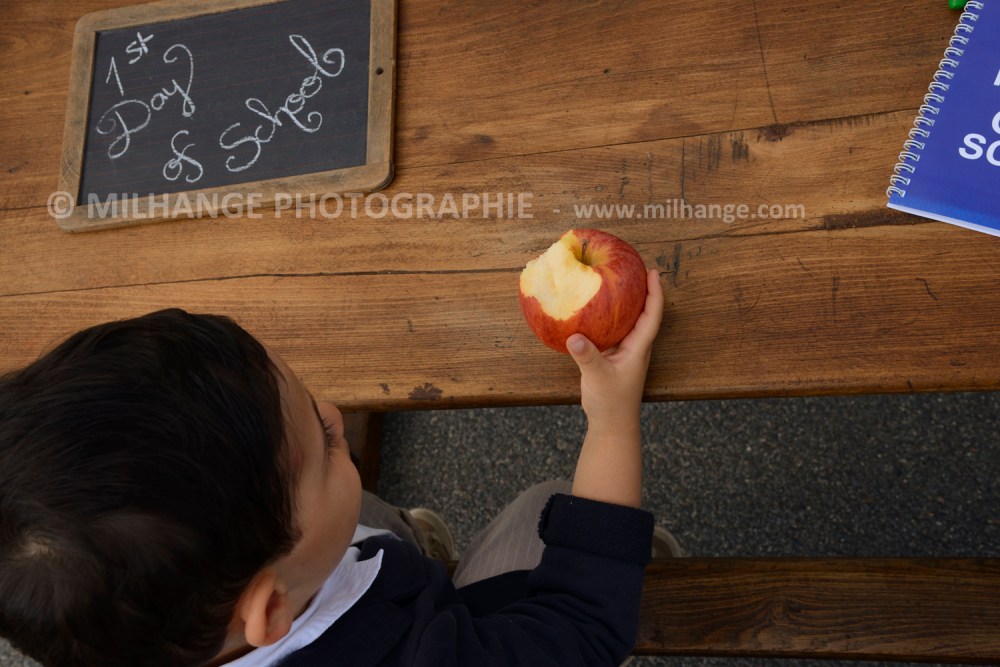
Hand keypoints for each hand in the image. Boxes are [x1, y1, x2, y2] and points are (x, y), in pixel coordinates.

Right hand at [566, 269, 663, 433]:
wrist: (612, 424)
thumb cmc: (612, 403)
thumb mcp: (598, 378)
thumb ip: (587, 357)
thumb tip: (574, 337)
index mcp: (638, 348)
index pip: (651, 316)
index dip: (655, 293)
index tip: (653, 272)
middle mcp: (634, 346)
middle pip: (642, 312)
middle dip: (640, 290)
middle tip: (632, 267)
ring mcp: (623, 351)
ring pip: (626, 320)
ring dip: (623, 302)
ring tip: (613, 281)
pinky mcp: (610, 356)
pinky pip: (609, 330)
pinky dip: (604, 317)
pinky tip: (590, 309)